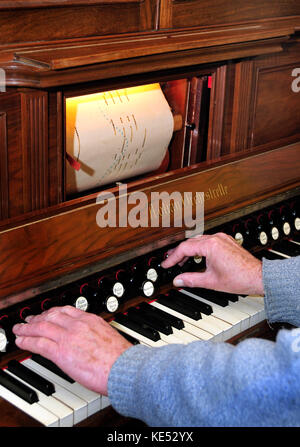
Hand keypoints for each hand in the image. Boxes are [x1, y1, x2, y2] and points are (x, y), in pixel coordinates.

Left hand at [12, 306, 131, 395]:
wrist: (122, 367)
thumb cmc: (120, 358)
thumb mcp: (109, 337)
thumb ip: (96, 335)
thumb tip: (92, 341)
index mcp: (91, 319)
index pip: (67, 310)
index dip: (54, 311)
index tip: (49, 314)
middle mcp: (78, 324)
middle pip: (52, 315)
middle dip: (39, 317)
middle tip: (31, 319)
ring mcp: (68, 337)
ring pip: (42, 327)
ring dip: (27, 328)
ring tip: (20, 329)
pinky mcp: (61, 351)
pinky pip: (39, 343)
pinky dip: (27, 341)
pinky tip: (21, 342)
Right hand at [161, 233, 263, 295]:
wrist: (259, 277)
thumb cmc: (240, 278)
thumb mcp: (210, 281)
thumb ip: (191, 280)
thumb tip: (178, 280)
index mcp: (210, 245)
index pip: (184, 248)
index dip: (173, 257)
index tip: (166, 264)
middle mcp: (216, 238)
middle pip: (190, 242)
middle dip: (179, 253)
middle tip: (170, 261)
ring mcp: (223, 239)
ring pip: (199, 241)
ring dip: (189, 250)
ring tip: (182, 262)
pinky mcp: (227, 242)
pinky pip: (208, 241)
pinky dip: (199, 248)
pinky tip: (197, 257)